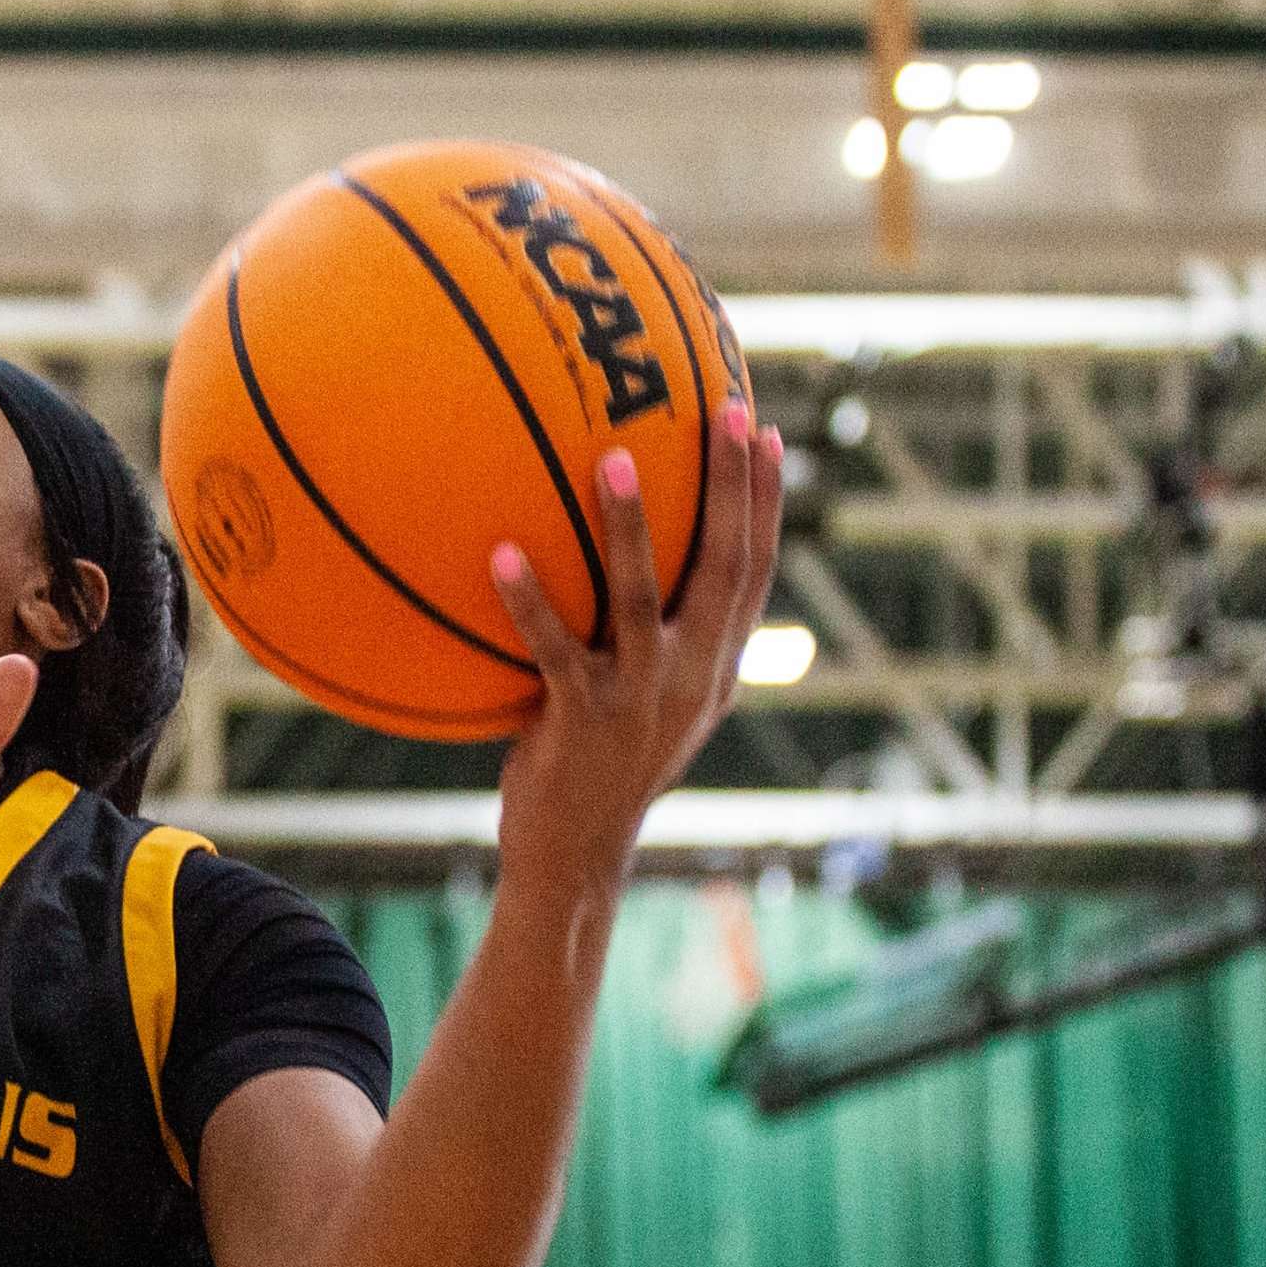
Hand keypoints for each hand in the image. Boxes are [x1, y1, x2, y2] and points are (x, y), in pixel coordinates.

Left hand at [487, 399, 784, 908]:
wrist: (576, 854)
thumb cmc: (598, 765)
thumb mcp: (644, 699)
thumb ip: (650, 635)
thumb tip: (618, 555)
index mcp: (716, 667)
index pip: (755, 570)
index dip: (764, 502)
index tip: (766, 432)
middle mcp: (693, 677)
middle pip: (726, 566)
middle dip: (732, 485)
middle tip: (729, 412)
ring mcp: (642, 698)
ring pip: (643, 598)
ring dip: (629, 526)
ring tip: (611, 458)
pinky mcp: (584, 719)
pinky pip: (555, 648)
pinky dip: (529, 601)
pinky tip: (499, 555)